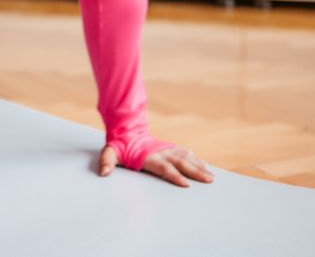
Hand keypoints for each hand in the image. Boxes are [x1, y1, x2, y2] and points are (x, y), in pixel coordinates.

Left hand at [99, 144, 214, 186]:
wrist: (126, 130)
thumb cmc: (119, 146)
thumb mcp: (110, 153)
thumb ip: (107, 162)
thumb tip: (104, 173)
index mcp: (148, 157)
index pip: (164, 168)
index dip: (175, 176)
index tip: (187, 184)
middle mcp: (161, 152)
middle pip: (181, 163)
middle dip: (195, 172)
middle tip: (209, 180)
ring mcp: (166, 149)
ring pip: (186, 157)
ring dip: (199, 166)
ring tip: (211, 175)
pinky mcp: (169, 148)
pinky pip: (185, 153)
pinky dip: (195, 159)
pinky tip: (203, 165)